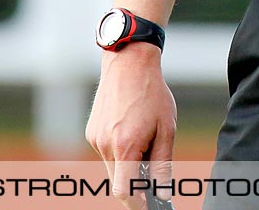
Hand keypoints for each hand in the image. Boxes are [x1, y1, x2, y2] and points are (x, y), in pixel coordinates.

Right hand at [86, 46, 175, 207]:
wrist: (128, 63)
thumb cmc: (152, 94)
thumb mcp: (166, 130)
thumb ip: (163, 165)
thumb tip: (163, 193)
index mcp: (125, 146)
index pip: (125, 191)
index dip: (137, 203)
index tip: (149, 206)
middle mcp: (105, 145)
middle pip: (118, 181)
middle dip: (135, 184)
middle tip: (153, 178)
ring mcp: (95, 138)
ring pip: (113, 167)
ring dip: (128, 165)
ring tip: (145, 141)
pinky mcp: (92, 132)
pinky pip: (106, 152)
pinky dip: (120, 151)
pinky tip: (132, 130)